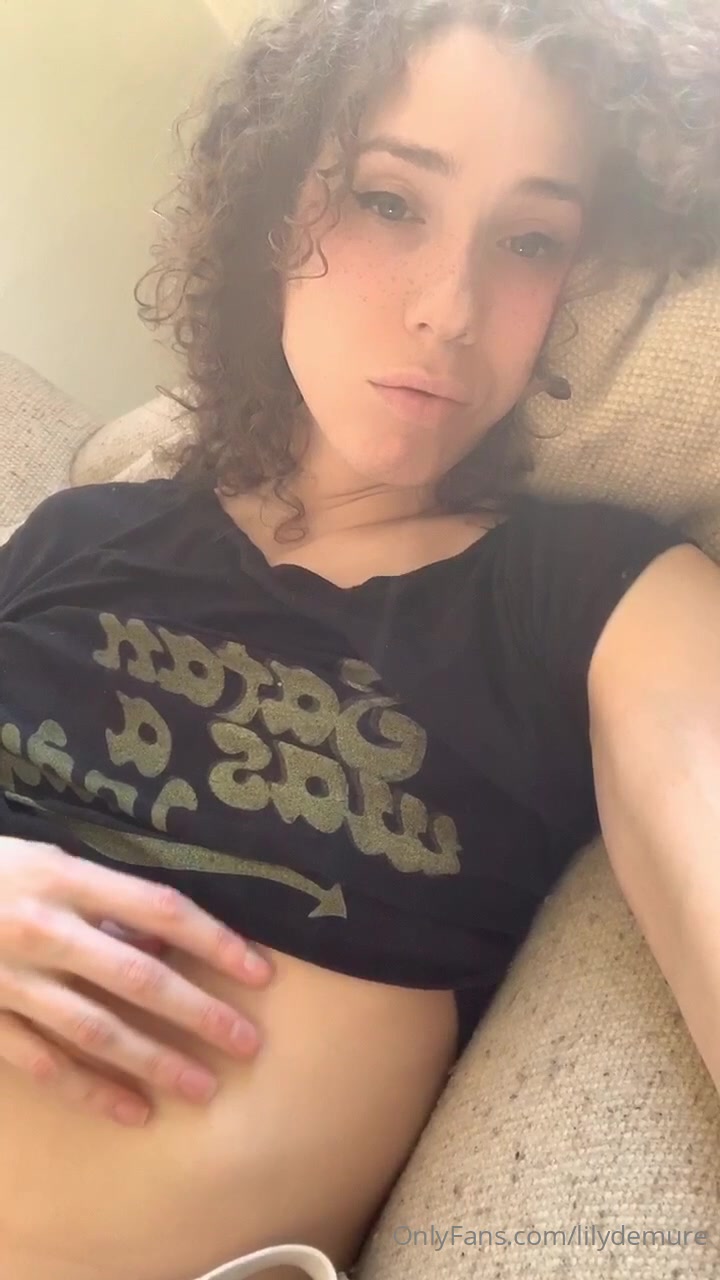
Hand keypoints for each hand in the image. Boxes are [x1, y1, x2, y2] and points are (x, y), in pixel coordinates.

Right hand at [0, 836, 272, 1125]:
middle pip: (136, 975)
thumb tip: (167, 936)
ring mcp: (10, 981)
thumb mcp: (46, 860)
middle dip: (196, 1012)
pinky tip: (132, 1110)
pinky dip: (89, 1090)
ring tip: (202, 1089)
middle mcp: (42, 929)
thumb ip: (103, 899)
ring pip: (93, 1029)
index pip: (159, 909)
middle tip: (246, 1042)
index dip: (213, 940)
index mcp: (64, 877)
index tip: (259, 971)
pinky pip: (43, 1063)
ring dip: (153, 1061)